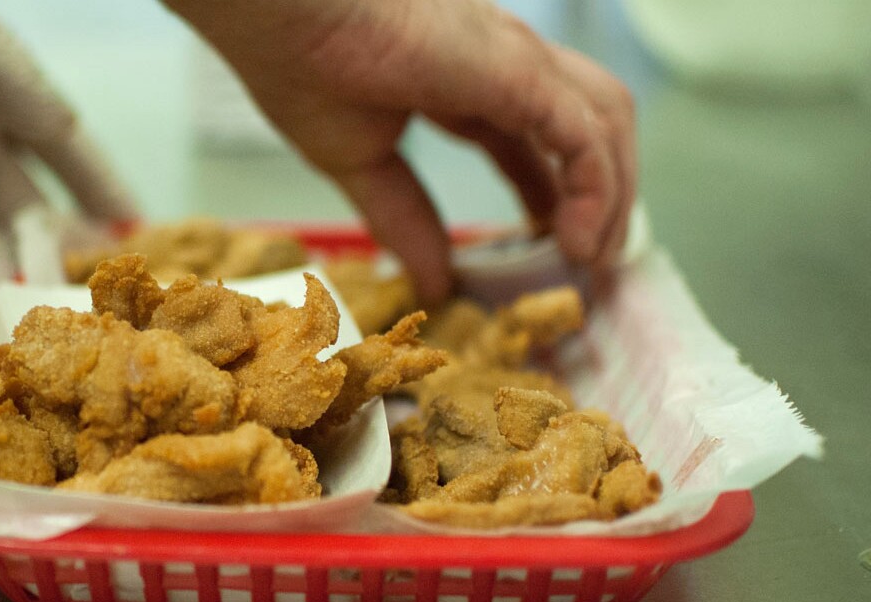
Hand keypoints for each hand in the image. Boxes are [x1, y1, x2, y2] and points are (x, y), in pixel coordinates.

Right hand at [166, 0, 634, 304]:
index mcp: (465, 78)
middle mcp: (503, 64)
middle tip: (590, 262)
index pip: (536, 140)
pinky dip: (596, 192)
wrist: (280, 16)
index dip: (555, 196)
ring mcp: (516, 62)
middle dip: (601, 194)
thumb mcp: (361, 165)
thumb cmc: (302, 65)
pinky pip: (586, 138)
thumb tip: (430, 283)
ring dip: (614, 194)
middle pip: (588, 126)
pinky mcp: (518, 72)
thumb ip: (402, 219)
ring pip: (606, 123)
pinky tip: (579, 241)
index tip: (555, 250)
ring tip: (594, 257)